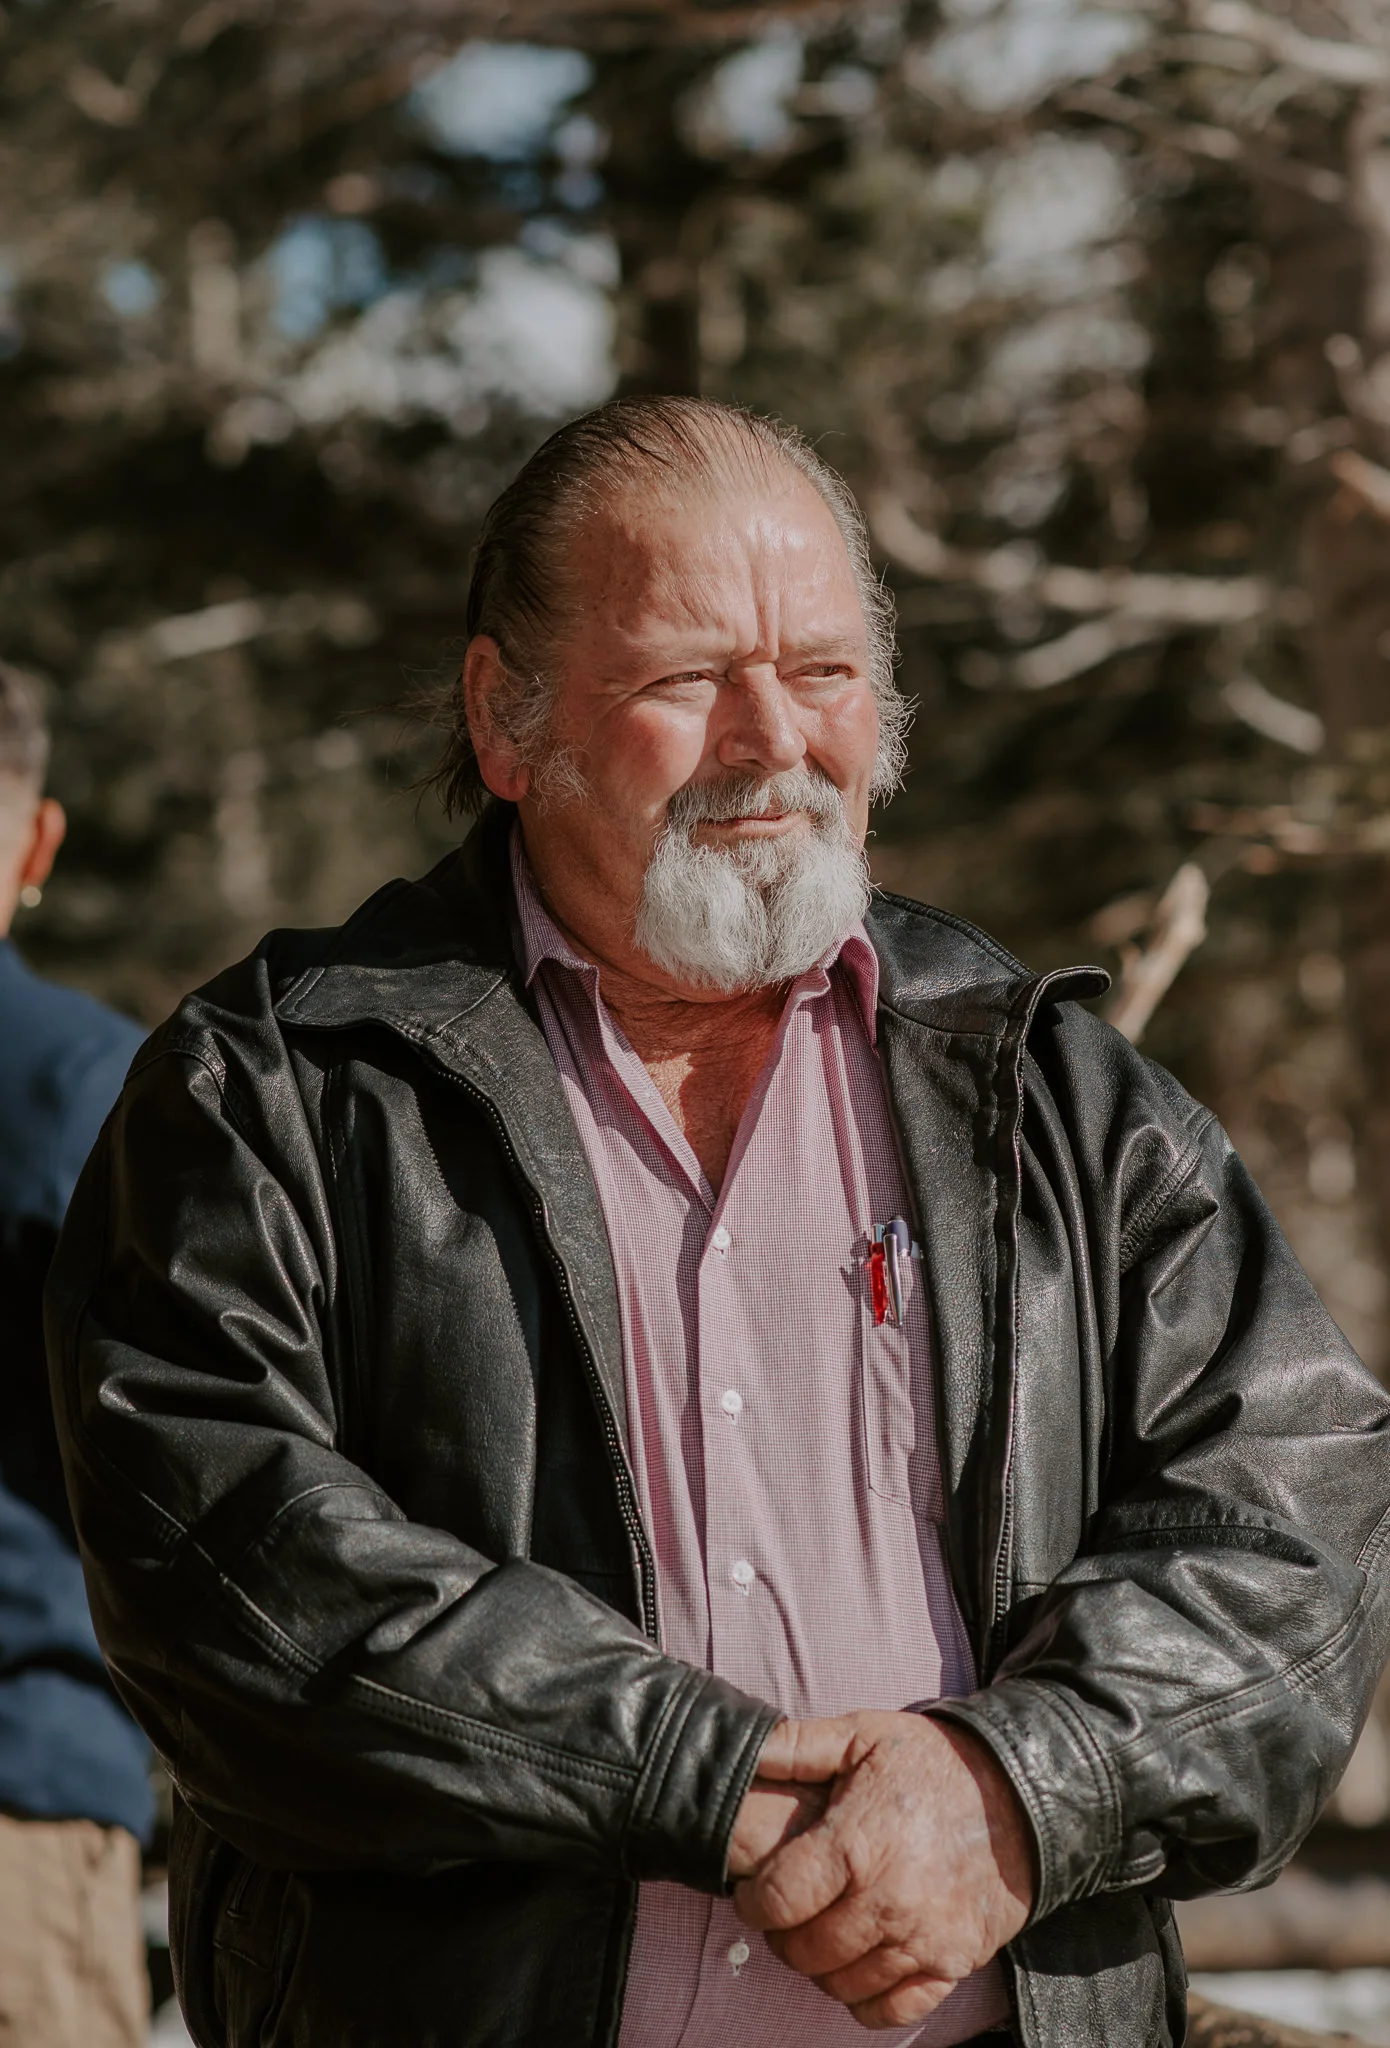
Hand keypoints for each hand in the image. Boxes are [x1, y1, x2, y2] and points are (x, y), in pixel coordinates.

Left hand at [733, 1710, 1034, 2029]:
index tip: (755, 1891)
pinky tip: (862, 1961)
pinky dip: (867, 1997)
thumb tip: (743, 1750)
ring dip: (822, 1964)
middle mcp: (886, 1901)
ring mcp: (921, 1939)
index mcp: (855, 1845)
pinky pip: (891, 2009)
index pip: (776, 1901)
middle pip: (803, 1951)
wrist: (1020, 1793)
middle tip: (791, 1911)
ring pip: (840, 1984)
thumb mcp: (862, 1734)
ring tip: (824, 1930)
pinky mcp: (950, 1964)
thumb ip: (795, 1746)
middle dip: (784, 1935)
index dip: (753, 1901)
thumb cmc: (933, 1763)